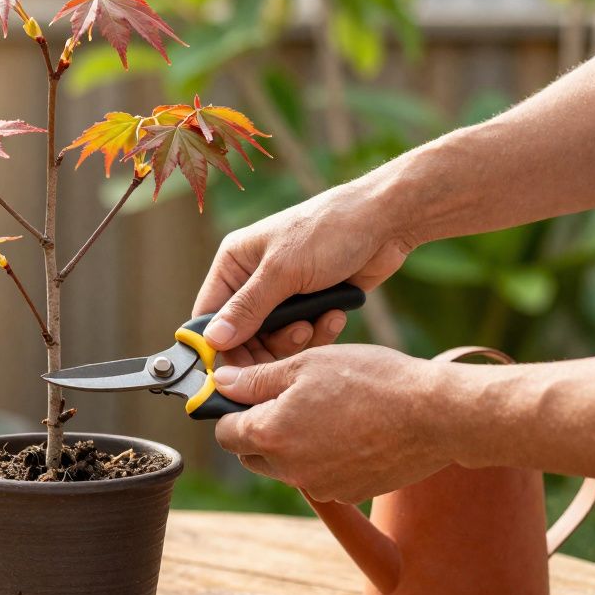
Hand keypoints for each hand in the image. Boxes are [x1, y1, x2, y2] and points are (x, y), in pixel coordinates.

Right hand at [193, 186, 414, 363]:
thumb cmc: (327, 232)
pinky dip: (318, 331)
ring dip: (295, 339)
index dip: (218, 343)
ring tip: (314, 323)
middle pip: (242, 335)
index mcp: (234, 263)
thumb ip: (247, 309)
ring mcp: (283, 293)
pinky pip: (303, 334)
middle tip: (287, 348)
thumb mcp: (282, 271)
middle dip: (264, 346)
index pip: (210, 314)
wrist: (384, 222)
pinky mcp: (311, 303)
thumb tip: (213, 340)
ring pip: (274, 339)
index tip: (231, 371)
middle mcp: (253, 279)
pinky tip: (335, 315)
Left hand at [212, 345, 452, 503]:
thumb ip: (256, 379)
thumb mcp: (306, 365)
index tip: (246, 395)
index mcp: (271, 435)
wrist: (434, 415)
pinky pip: (319, 476)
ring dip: (291, 443)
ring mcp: (320, 486)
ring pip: (286, 466)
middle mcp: (290, 470)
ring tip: (324, 410)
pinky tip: (348, 430)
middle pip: (252, 454)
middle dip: (258, 429)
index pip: (225, 433)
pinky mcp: (348, 494)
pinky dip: (323, 457)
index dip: (230, 411)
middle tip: (285, 399)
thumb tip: (221, 384)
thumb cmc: (371, 381)